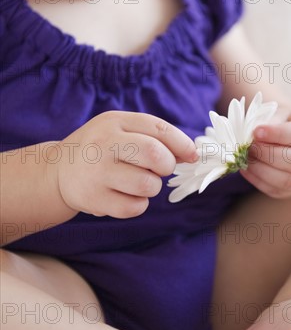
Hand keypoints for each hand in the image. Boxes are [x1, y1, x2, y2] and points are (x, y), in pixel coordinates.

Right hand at [53, 111, 196, 217]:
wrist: (59, 171)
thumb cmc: (103, 149)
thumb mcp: (123, 131)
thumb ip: (156, 137)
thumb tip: (192, 154)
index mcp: (115, 122)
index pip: (158, 129)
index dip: (182, 144)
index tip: (192, 155)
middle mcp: (103, 143)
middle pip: (155, 155)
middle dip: (166, 166)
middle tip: (158, 169)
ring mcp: (97, 172)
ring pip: (148, 184)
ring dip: (152, 187)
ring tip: (137, 182)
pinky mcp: (94, 199)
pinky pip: (135, 207)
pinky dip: (138, 204)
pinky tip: (125, 195)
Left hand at [242, 116, 290, 197]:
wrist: (288, 137)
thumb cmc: (283, 122)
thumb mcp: (279, 113)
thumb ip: (270, 121)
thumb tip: (255, 136)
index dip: (278, 134)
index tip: (256, 131)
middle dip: (269, 155)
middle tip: (249, 147)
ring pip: (289, 181)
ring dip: (263, 170)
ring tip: (246, 158)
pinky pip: (277, 191)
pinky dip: (258, 181)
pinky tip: (246, 169)